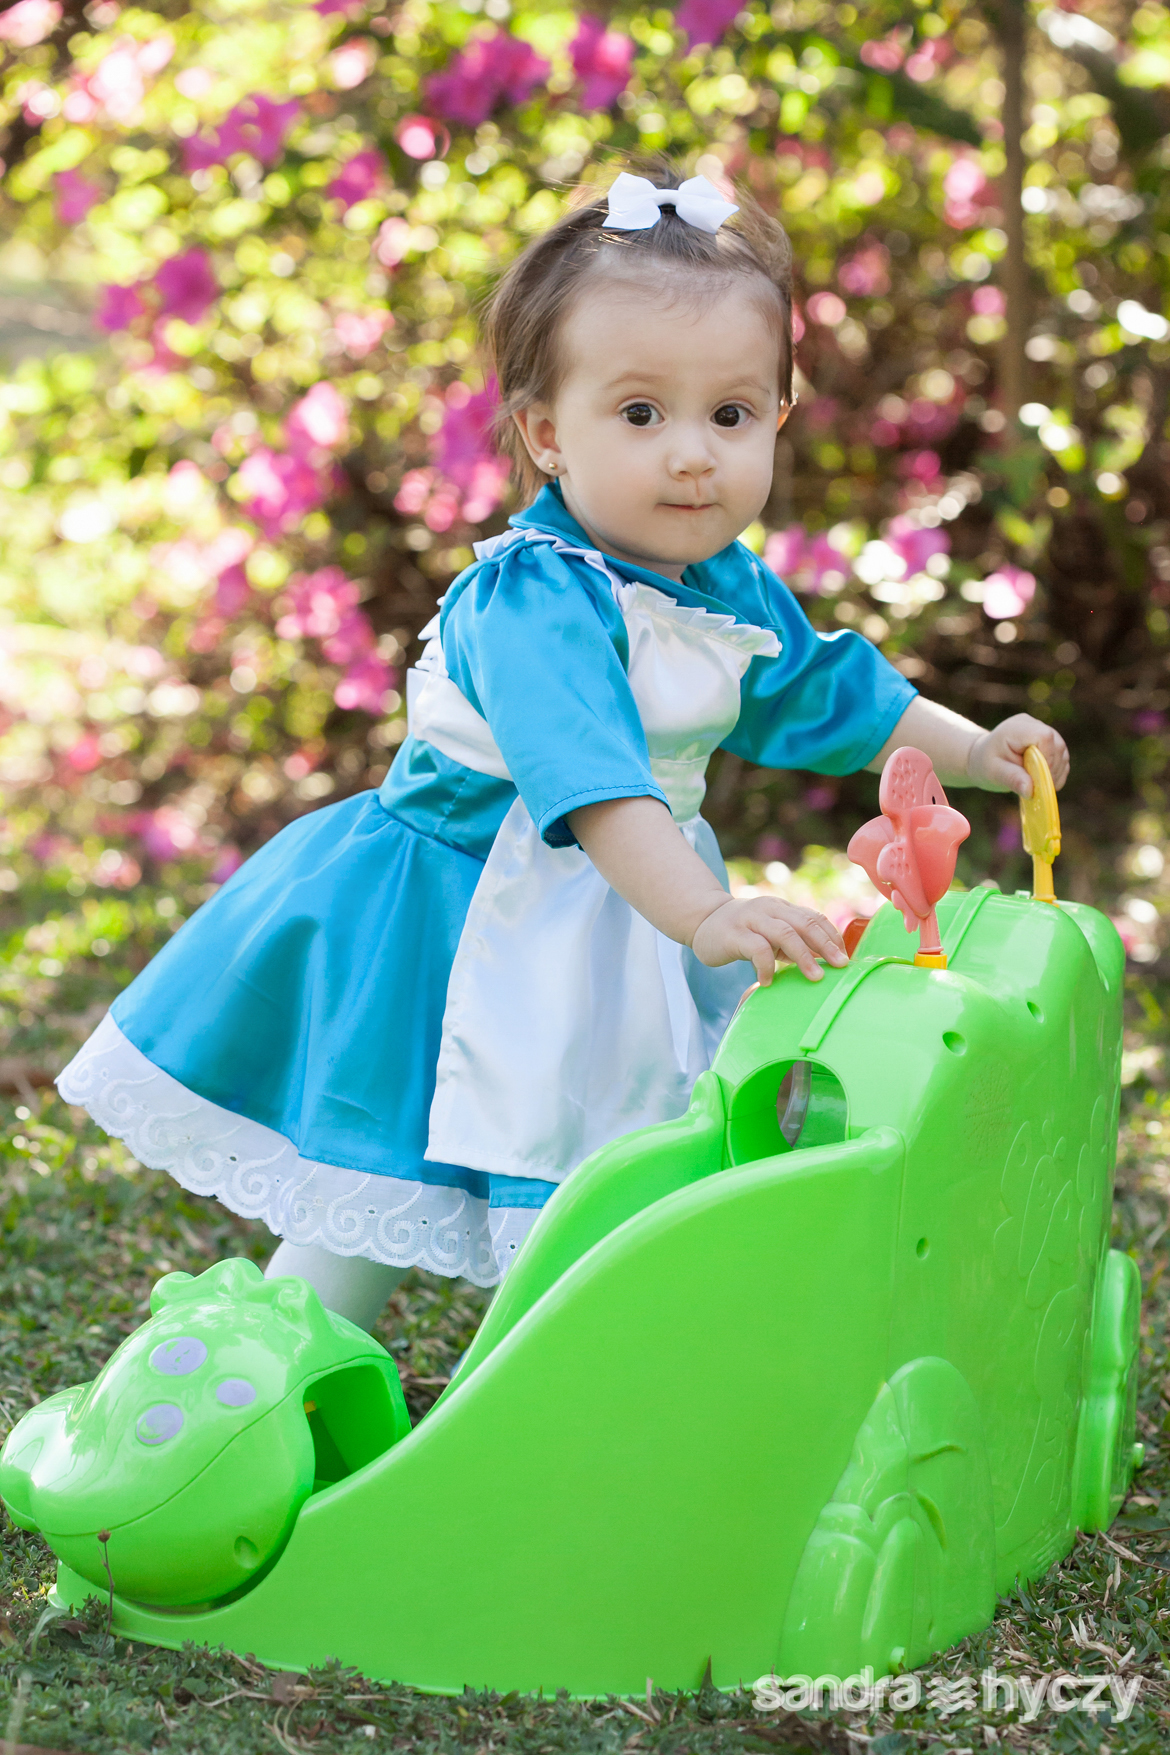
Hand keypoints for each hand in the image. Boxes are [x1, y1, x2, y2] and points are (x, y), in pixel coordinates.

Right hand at [691, 897, 848, 984]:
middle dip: (825, 945)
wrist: (703, 921)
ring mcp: (750, 919)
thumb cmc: (743, 932)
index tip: (844, 957)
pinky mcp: (734, 934)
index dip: (831, 936)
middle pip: (804, 923)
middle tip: (840, 966)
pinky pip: (757, 949)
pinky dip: (767, 966)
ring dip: (803, 956)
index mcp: (781, 907)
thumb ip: (793, 940)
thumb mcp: (770, 931)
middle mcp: (769, 908)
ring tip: (814, 976)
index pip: (813, 917)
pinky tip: (768, 981)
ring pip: (784, 933)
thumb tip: (825, 960)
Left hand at [966, 714, 1068, 797]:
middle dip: (1050, 769)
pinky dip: (1057, 772)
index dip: (1046, 758)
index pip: (1044, 736)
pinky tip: (1043, 781)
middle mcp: (1033, 725)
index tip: (1037, 776)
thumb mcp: (994, 773)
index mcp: (1017, 728)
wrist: (983, 758)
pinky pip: (1062, 758)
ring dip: (1055, 772)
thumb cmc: (986, 764)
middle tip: (1036, 785)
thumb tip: (1030, 790)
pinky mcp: (1050, 743)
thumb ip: (1012, 778)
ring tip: (1037, 783)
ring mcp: (1043, 732)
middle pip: (1057, 745)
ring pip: (1062, 752)